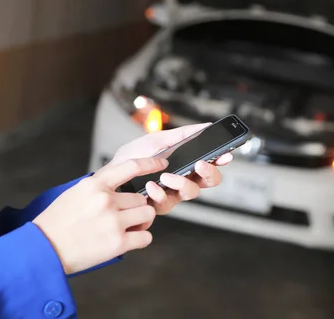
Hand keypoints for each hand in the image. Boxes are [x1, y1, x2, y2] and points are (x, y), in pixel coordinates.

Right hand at [32, 157, 167, 274]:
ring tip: (126, 228)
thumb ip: (99, 187)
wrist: (42, 250)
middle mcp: (107, 201)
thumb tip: (121, 185)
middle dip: (135, 208)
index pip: (131, 166)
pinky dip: (140, 239)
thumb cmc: (57, 223)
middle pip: (141, 198)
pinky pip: (146, 237)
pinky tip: (128, 241)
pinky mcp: (118, 243)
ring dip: (141, 222)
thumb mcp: (75, 194)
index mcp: (95, 185)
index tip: (162, 164)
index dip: (150, 164)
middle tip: (123, 218)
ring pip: (147, 215)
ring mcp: (114, 222)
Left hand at [107, 123, 232, 217]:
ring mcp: (171, 195)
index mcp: (185, 164)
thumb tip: (206, 125)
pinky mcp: (157, 207)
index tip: (225, 155)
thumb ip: (182, 134)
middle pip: (208, 182)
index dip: (221, 161)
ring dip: (182, 182)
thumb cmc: (132, 157)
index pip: (210, 164)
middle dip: (209, 173)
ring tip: (167, 176)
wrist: (109, 173)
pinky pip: (166, 204)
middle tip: (200, 165)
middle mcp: (182, 181)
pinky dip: (160, 193)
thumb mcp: (157, 139)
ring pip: (190, 193)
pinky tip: (152, 185)